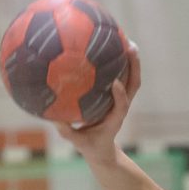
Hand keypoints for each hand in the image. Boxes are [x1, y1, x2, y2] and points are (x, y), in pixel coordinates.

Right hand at [46, 44, 140, 159]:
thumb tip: (54, 120)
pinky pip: (121, 76)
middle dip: (134, 66)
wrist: (102, 150)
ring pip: (131, 78)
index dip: (120, 95)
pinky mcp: (117, 96)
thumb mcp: (78, 143)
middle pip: (133, 85)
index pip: (121, 106)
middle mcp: (121, 107)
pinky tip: (109, 47)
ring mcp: (121, 100)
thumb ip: (68, 133)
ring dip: (131, 60)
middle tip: (130, 47)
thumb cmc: (90, 146)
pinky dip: (119, 62)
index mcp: (115, 119)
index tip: (115, 83)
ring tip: (126, 39)